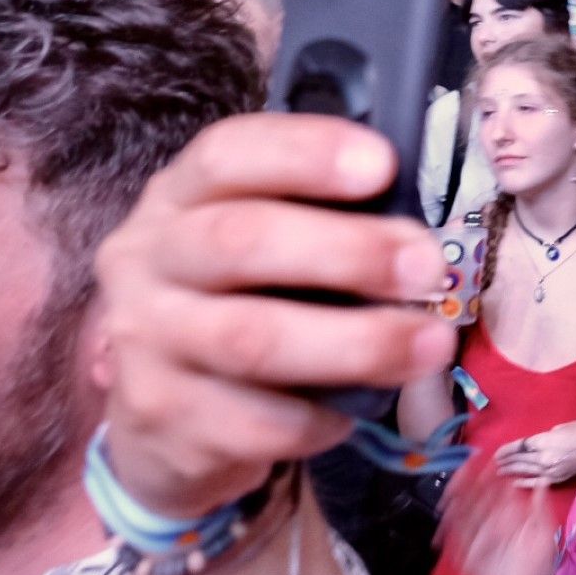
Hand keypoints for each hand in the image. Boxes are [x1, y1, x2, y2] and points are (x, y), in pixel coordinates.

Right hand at [95, 115, 451, 518]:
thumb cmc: (236, 304)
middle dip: (348, 251)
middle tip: (427, 267)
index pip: (225, 154)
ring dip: (358, 342)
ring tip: (430, 344)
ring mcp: (145, 344)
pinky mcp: (160, 421)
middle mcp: (148, 262)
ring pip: (253, 339)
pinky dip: (320, 416)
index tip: (383, 165)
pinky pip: (255, 421)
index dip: (305, 153)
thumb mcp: (254, 245)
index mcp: (178, 198)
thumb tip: (414, 230)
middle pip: (240, 240)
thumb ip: (314, 221)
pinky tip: (357, 409)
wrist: (154, 421)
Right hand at [437, 455, 558, 574]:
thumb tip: (543, 479)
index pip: (496, 491)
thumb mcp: (545, 533)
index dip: (489, 476)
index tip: (483, 462)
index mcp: (509, 515)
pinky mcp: (469, 555)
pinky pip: (457, 539)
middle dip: (468, 484)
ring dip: (456, 502)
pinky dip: (449, 528)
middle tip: (461, 470)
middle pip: (476, 500)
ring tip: (451, 489)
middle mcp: (492, 523)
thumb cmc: (540, 563)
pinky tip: (445, 516)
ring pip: (464, 515)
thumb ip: (542, 508)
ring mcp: (479, 538)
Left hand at [493, 418, 575, 487]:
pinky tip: (515, 483)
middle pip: (520, 459)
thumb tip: (537, 444)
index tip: (496, 452)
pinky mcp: (558, 478)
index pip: (519, 446)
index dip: (506, 450)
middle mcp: (544, 457)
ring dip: (512, 471)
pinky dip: (525, 482)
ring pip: (526, 471)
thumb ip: (546, 436)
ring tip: (500, 471)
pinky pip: (537, 482)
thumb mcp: (562, 427)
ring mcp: (551, 470)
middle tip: (494, 462)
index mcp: (545, 441)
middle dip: (506, 460)